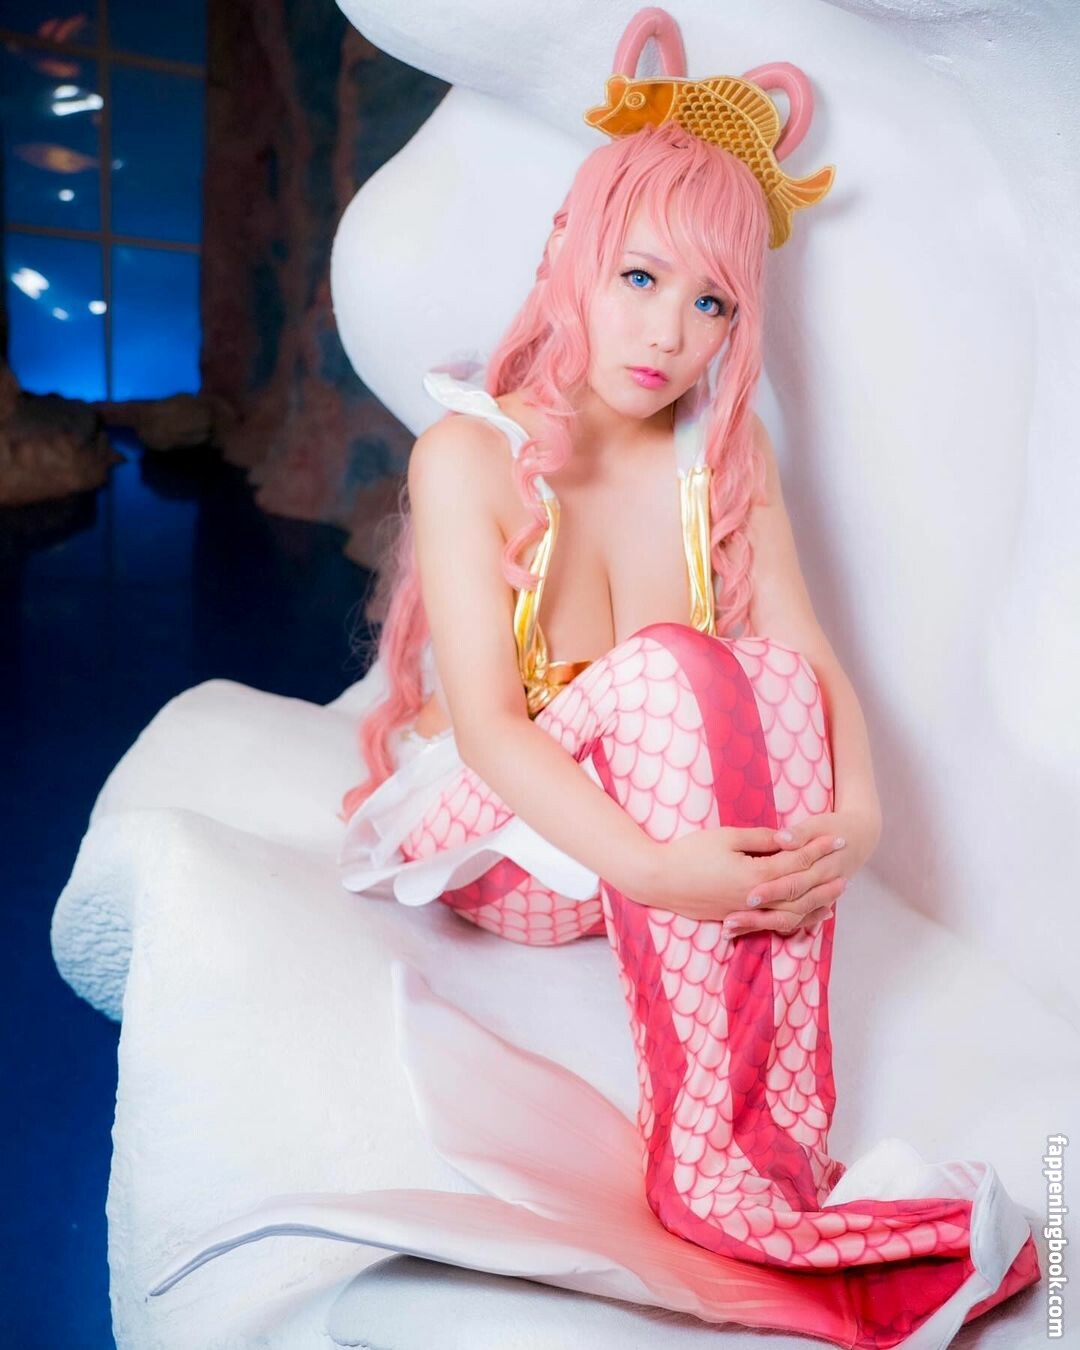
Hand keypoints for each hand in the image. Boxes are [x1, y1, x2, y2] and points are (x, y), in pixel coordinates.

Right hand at [631, 826, 848, 924]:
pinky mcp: (737, 918)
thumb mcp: (726, 837)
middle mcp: (756, 899)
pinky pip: (775, 924)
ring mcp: (746, 913)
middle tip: (847, 865)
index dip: (819, 849)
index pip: (797, 862)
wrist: (659, 880)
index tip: (839, 838)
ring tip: (835, 894)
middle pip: (801, 890)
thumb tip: (788, 838)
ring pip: (792, 913)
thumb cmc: (690, 853)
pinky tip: (807, 915)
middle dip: (825, 875)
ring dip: (816, 902)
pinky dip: (796, 920)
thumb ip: (761, 839)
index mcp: (755, 876)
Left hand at [722, 806, 881, 940]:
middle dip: (758, 917)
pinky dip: (772, 926)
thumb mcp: (817, 825)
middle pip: (789, 909)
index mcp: (821, 868)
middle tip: (730, 921)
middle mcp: (820, 888)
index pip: (793, 884)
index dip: (771, 891)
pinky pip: (793, 922)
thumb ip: (799, 834)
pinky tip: (747, 930)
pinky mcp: (812, 904)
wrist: (859, 838)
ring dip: (760, 925)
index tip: (748, 897)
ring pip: (790, 920)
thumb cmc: (832, 827)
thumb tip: (782, 839)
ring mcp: (818, 900)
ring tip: (730, 929)